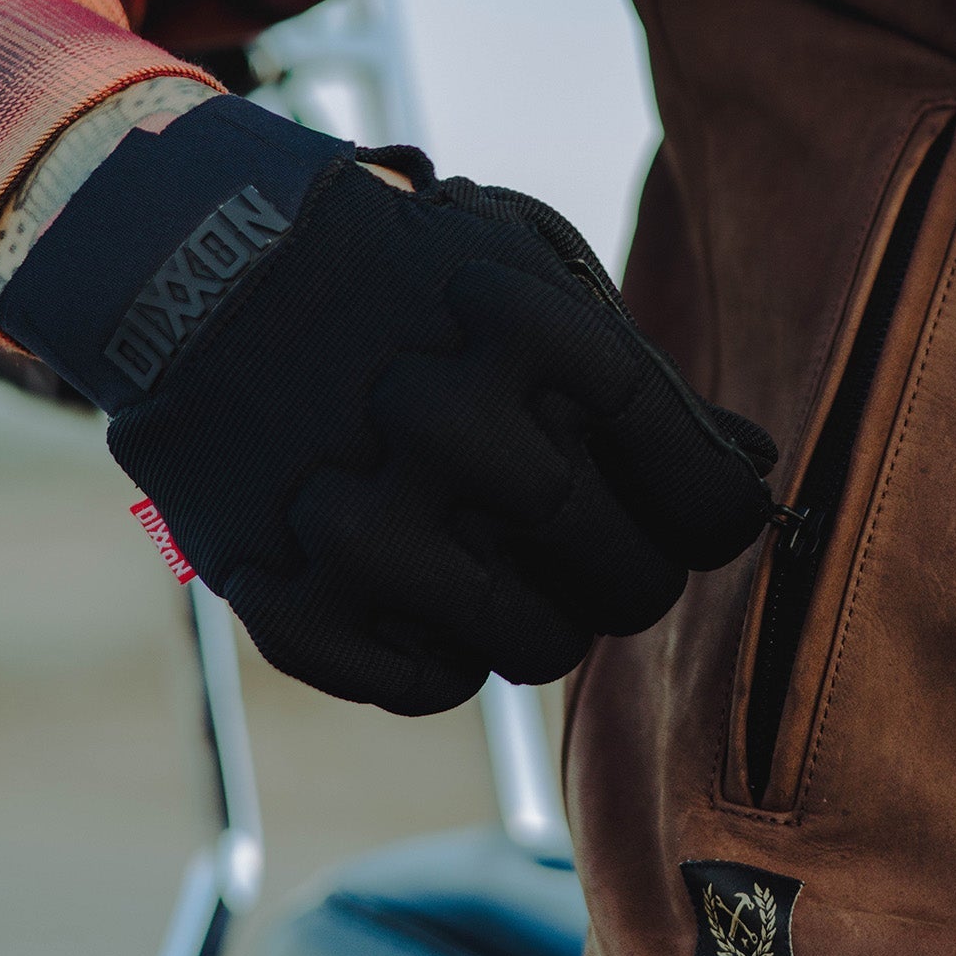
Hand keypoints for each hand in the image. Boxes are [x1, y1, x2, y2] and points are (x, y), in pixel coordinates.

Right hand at [0, 95, 775, 712]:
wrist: (197, 272)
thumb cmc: (407, 276)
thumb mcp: (536, 276)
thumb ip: (648, 382)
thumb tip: (759, 470)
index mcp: (533, 333)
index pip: (696, 488)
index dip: (724, 522)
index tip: (716, 524)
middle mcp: (452, 425)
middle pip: (630, 580)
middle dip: (638, 575)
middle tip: (607, 548)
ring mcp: (366, 518)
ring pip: (541, 647)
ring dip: (548, 618)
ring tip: (505, 555)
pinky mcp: (290, 594)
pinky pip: (431, 684)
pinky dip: (446, 649)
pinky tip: (418, 579)